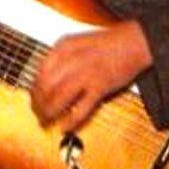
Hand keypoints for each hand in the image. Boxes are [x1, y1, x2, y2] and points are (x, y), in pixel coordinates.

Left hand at [30, 20, 152, 131]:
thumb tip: (46, 77)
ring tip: (47, 120)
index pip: (40, 71)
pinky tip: (65, 126)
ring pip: (59, 97)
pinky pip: (81, 108)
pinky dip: (71, 120)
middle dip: (38, 102)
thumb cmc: (108, 42)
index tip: (33, 97)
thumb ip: (60, 57)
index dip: (34, 88)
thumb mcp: (77, 42)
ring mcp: (85, 73)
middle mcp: (71, 59)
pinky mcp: (100, 87)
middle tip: (37, 112)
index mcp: (63, 47)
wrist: (135, 42)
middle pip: (45, 85)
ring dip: (49, 112)